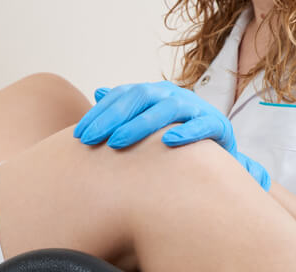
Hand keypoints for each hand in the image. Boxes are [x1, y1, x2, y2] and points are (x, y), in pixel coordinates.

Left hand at [73, 81, 269, 190]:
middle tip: (89, 140)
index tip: (78, 135)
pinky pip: (202, 125)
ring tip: (116, 142)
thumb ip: (124, 110)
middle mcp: (174, 96)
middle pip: (141, 97)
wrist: (215, 156)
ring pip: (168, 109)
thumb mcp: (147, 123)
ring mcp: (196, 108)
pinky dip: (187, 132)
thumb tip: (98, 92)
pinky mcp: (217, 125)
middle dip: (112, 118)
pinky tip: (169, 142)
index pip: (122, 96)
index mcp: (154, 94)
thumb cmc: (172, 139)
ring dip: (140, 125)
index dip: (99, 113)